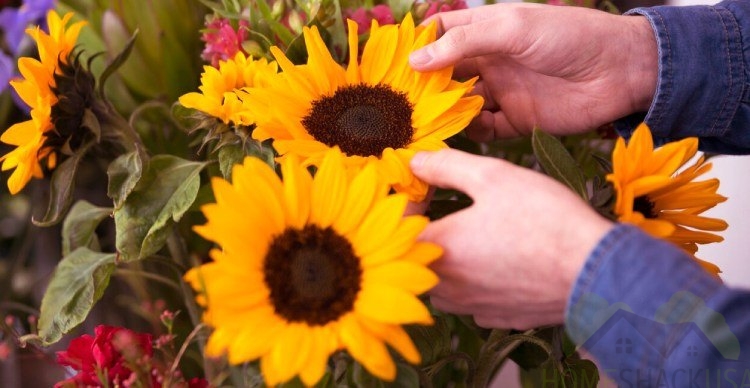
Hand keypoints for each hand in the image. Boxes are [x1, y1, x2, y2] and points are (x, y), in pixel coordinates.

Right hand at [409, 3, 657, 140]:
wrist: (622, 70)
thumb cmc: (569, 35)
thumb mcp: (512, 28)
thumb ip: (462, 44)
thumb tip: (415, 61)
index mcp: (488, 31)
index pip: (441, 34)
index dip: (417, 46)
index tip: (392, 63)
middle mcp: (491, 61)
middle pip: (446, 74)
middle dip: (424, 85)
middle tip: (399, 101)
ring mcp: (504, 92)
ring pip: (461, 104)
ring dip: (444, 112)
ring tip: (421, 122)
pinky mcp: (518, 121)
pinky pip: (486, 129)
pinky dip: (471, 131)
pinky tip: (459, 132)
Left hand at [411, 149, 612, 328]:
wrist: (595, 271)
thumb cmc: (543, 218)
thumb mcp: (492, 176)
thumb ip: (445, 166)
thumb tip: (414, 161)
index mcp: (438, 249)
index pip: (398, 228)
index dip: (408, 203)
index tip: (427, 187)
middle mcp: (447, 286)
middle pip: (416, 259)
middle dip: (425, 231)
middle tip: (447, 208)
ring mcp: (472, 307)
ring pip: (440, 283)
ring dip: (447, 260)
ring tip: (472, 235)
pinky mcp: (498, 318)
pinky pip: (471, 300)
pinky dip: (475, 282)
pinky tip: (499, 262)